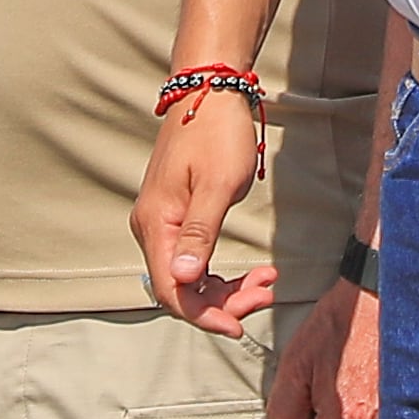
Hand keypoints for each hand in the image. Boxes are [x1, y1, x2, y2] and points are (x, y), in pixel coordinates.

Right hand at [130, 84, 277, 332]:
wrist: (210, 92)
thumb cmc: (217, 134)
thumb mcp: (219, 185)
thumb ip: (201, 233)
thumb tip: (183, 279)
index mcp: (156, 224)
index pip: (172, 290)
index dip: (204, 315)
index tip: (239, 325)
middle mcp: (151, 228)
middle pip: (181, 289)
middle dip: (223, 302)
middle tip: (267, 293)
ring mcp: (162, 223)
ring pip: (190, 277)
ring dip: (226, 289)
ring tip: (267, 282)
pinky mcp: (176, 217)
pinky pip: (194, 259)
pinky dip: (221, 272)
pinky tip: (252, 273)